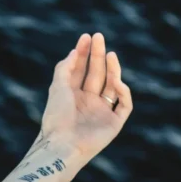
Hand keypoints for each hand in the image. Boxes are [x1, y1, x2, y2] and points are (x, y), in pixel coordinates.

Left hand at [40, 33, 133, 161]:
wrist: (63, 144)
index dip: (84, 53)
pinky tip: (115, 81)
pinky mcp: (114, 123)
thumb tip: (75, 51)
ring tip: (110, 53)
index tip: (87, 37)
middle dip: (98, 55)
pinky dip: (122, 92)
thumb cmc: (57, 117)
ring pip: (112, 86)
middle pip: (96, 74)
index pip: (81, 70)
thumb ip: (65, 68)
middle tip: (99, 36)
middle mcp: (88, 103)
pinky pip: (124, 104)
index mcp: (72, 96)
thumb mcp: (57, 88)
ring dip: (112, 69)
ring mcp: (101, 112)